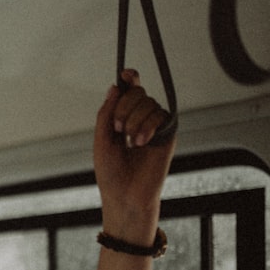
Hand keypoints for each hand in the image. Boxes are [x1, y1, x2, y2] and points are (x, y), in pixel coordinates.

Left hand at [93, 69, 175, 243]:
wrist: (125, 195)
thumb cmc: (111, 172)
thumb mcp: (101, 139)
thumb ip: (106, 113)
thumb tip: (116, 86)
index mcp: (123, 119)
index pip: (129, 91)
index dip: (129, 79)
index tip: (126, 74)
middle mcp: (141, 119)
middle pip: (137, 93)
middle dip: (124, 107)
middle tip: (118, 129)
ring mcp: (155, 126)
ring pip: (148, 102)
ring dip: (134, 120)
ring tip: (130, 142)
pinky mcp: (168, 134)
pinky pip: (161, 114)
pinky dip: (147, 125)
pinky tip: (140, 142)